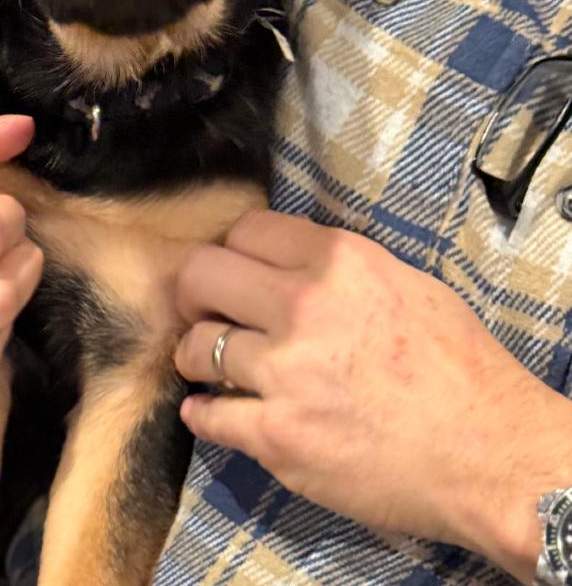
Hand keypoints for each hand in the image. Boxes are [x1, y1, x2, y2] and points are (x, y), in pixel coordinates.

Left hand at [174, 211, 571, 582]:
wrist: (495, 459)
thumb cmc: (462, 369)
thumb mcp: (406, 284)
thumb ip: (337, 267)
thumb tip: (285, 260)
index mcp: (338, 262)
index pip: (246, 229)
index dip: (232, 250)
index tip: (232, 270)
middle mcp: (302, 307)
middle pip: (200, 275)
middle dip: (193, 292)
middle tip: (202, 310)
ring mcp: (285, 374)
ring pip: (194, 346)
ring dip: (195, 355)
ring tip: (207, 364)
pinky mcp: (278, 436)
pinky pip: (208, 416)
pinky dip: (202, 413)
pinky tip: (208, 409)